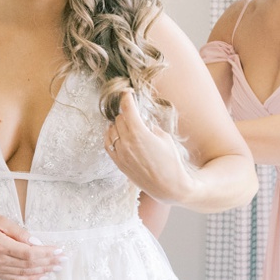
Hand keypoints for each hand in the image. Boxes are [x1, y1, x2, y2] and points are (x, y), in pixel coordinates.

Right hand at [0, 213, 63, 279]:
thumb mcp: (0, 221)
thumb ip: (19, 232)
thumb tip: (36, 242)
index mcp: (1, 245)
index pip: (30, 253)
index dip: (46, 254)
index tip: (59, 251)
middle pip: (29, 265)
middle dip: (49, 263)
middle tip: (63, 261)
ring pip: (24, 273)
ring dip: (42, 272)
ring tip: (56, 269)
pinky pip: (14, 278)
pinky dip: (28, 279)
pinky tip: (40, 277)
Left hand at [103, 89, 191, 204]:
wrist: (168, 186)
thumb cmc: (171, 161)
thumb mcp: (164, 138)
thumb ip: (149, 127)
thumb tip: (142, 123)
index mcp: (139, 133)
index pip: (127, 108)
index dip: (126, 97)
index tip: (127, 92)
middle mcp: (126, 142)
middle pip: (119, 118)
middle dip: (126, 112)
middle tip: (132, 110)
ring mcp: (120, 153)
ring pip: (112, 130)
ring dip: (118, 124)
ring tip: (126, 124)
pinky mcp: (118, 163)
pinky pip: (108, 144)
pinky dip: (111, 136)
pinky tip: (117, 135)